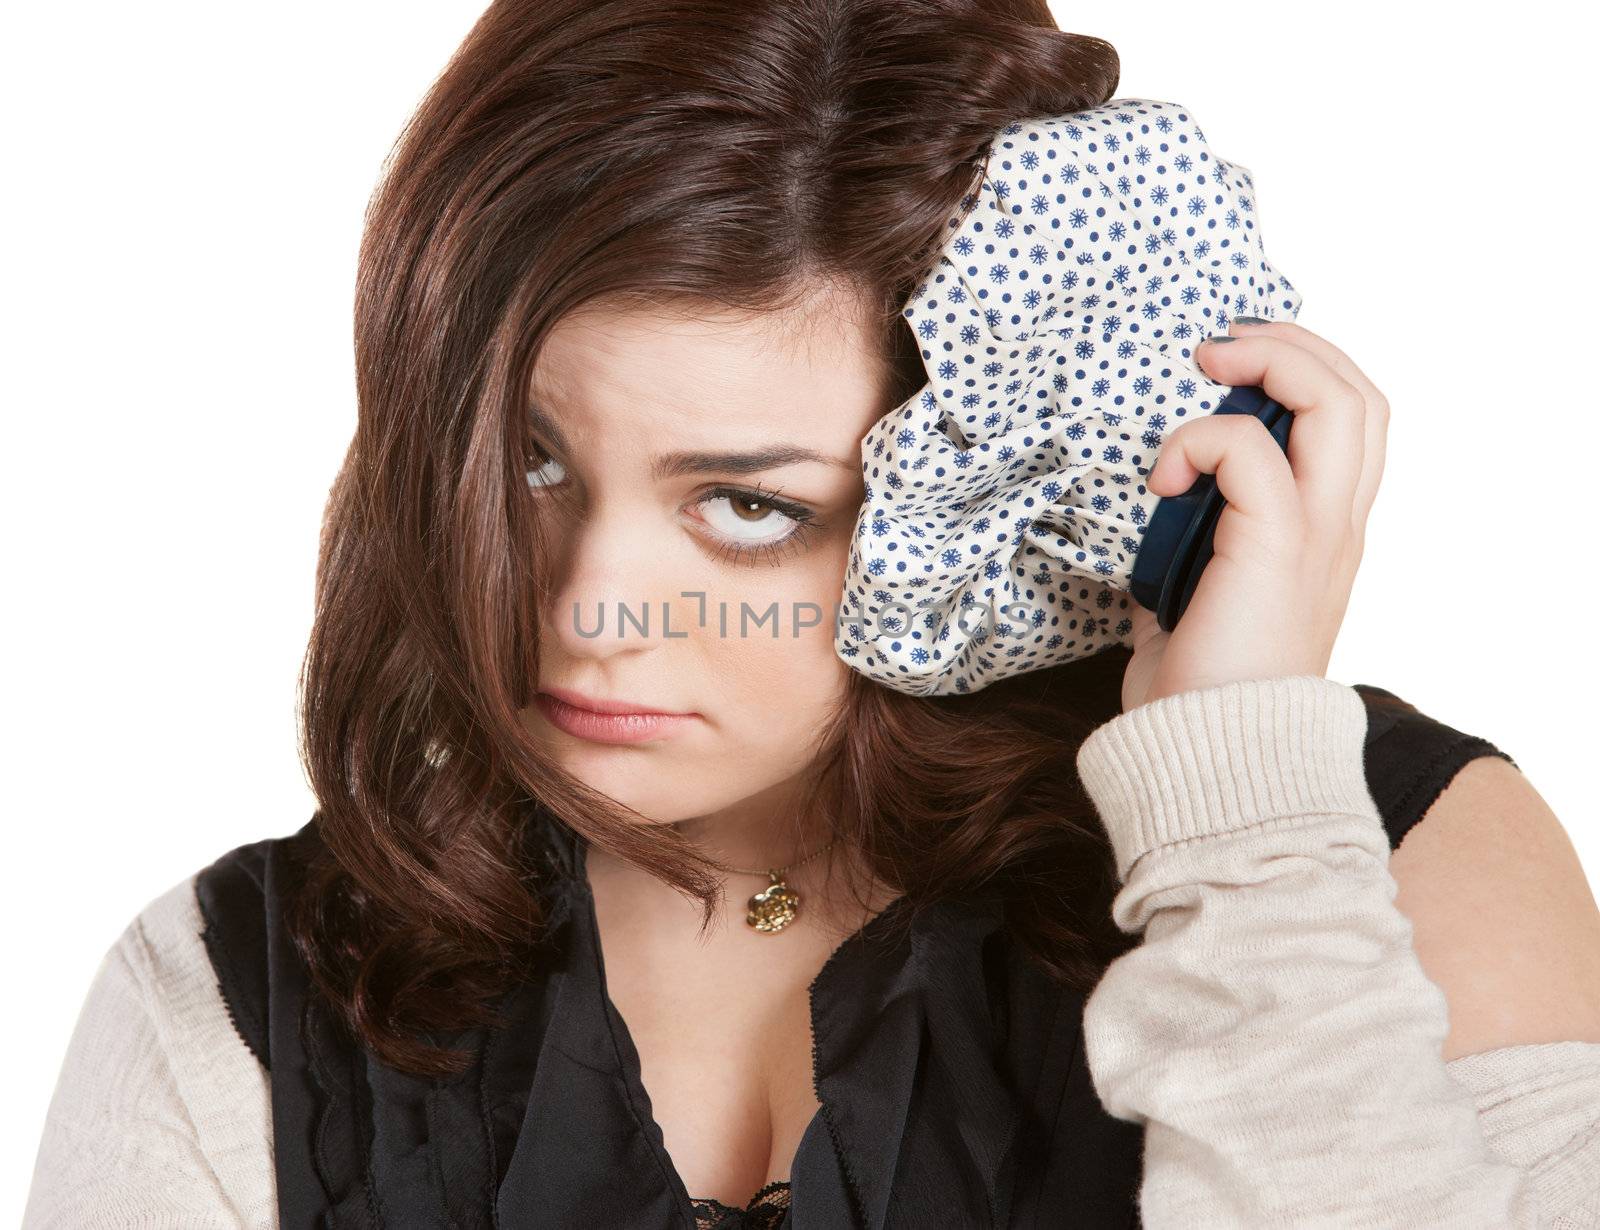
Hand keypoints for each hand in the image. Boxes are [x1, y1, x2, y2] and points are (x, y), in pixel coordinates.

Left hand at [1120, 319, 1388, 712]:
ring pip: (1339, 404)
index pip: (1354, 428)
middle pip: (1363, 398)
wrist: (1209, 760)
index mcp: (1325, 541)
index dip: (1307, 375)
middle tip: (1223, 348)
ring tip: (1208, 368)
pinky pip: (1249, 453)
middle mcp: (1337, 532)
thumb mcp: (1195, 604)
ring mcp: (1317, 539)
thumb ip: (1195, 554)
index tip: (1232, 370)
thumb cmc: (1197, 696)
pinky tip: (1162, 480)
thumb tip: (1162, 526)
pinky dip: (1200, 441)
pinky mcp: (1276, 549)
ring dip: (1270, 364)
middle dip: (1294, 347)